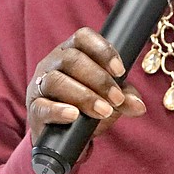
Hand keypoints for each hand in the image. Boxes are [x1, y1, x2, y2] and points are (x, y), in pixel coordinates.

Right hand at [25, 27, 146, 142]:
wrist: (63, 136)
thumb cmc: (86, 107)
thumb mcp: (108, 99)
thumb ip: (124, 98)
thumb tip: (139, 106)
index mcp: (71, 51)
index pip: (83, 37)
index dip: (102, 50)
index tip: (120, 70)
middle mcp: (53, 63)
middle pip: (72, 59)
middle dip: (99, 79)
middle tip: (116, 99)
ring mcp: (40, 85)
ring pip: (56, 80)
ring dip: (84, 96)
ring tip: (103, 111)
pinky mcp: (33, 109)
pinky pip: (42, 106)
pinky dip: (59, 110)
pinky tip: (74, 115)